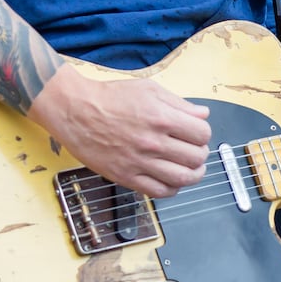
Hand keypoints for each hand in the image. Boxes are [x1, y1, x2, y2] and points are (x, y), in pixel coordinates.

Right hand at [27, 66, 211, 196]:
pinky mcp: (125, 176)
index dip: (203, 134)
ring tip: (192, 169)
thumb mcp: (150, 90)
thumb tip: (203, 115)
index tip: (198, 134)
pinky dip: (172, 189)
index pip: (202, 134)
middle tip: (196, 151)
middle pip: (196, 157)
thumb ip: (180, 104)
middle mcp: (153, 142)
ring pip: (181, 179)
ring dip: (193, 175)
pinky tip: (172, 181)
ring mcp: (139, 162)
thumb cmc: (111, 97)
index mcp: (162, 118)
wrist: (76, 111)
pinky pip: (158, 191)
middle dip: (201, 154)